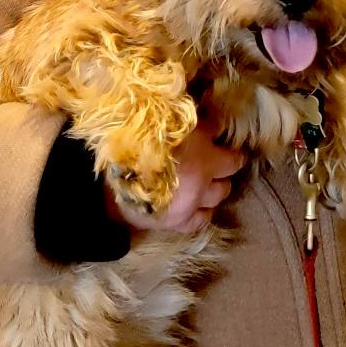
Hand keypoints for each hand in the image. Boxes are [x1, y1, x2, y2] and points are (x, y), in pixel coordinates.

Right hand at [103, 116, 243, 234]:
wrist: (112, 175)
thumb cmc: (141, 142)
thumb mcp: (173, 123)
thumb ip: (197, 124)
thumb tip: (214, 123)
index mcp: (206, 159)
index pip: (233, 159)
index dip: (232, 153)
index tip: (227, 148)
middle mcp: (203, 185)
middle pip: (225, 183)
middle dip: (221, 174)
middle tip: (211, 166)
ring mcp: (191, 207)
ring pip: (215, 201)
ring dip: (212, 192)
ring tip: (202, 184)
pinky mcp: (176, 224)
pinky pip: (199, 222)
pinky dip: (200, 213)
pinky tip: (195, 206)